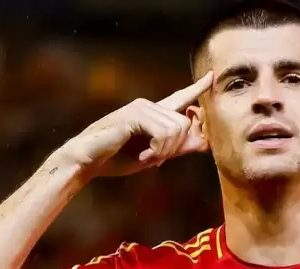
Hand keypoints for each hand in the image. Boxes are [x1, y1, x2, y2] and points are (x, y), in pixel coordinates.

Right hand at [60, 71, 212, 176]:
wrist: (87, 161)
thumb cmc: (116, 158)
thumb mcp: (154, 156)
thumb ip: (177, 148)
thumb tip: (204, 143)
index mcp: (153, 113)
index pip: (180, 98)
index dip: (197, 88)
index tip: (211, 76)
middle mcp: (149, 105)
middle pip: (185, 124)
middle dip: (174, 148)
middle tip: (154, 159)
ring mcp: (141, 108)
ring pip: (177, 129)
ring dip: (164, 152)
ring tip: (145, 159)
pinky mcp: (135, 115)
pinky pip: (163, 134)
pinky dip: (156, 152)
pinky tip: (141, 158)